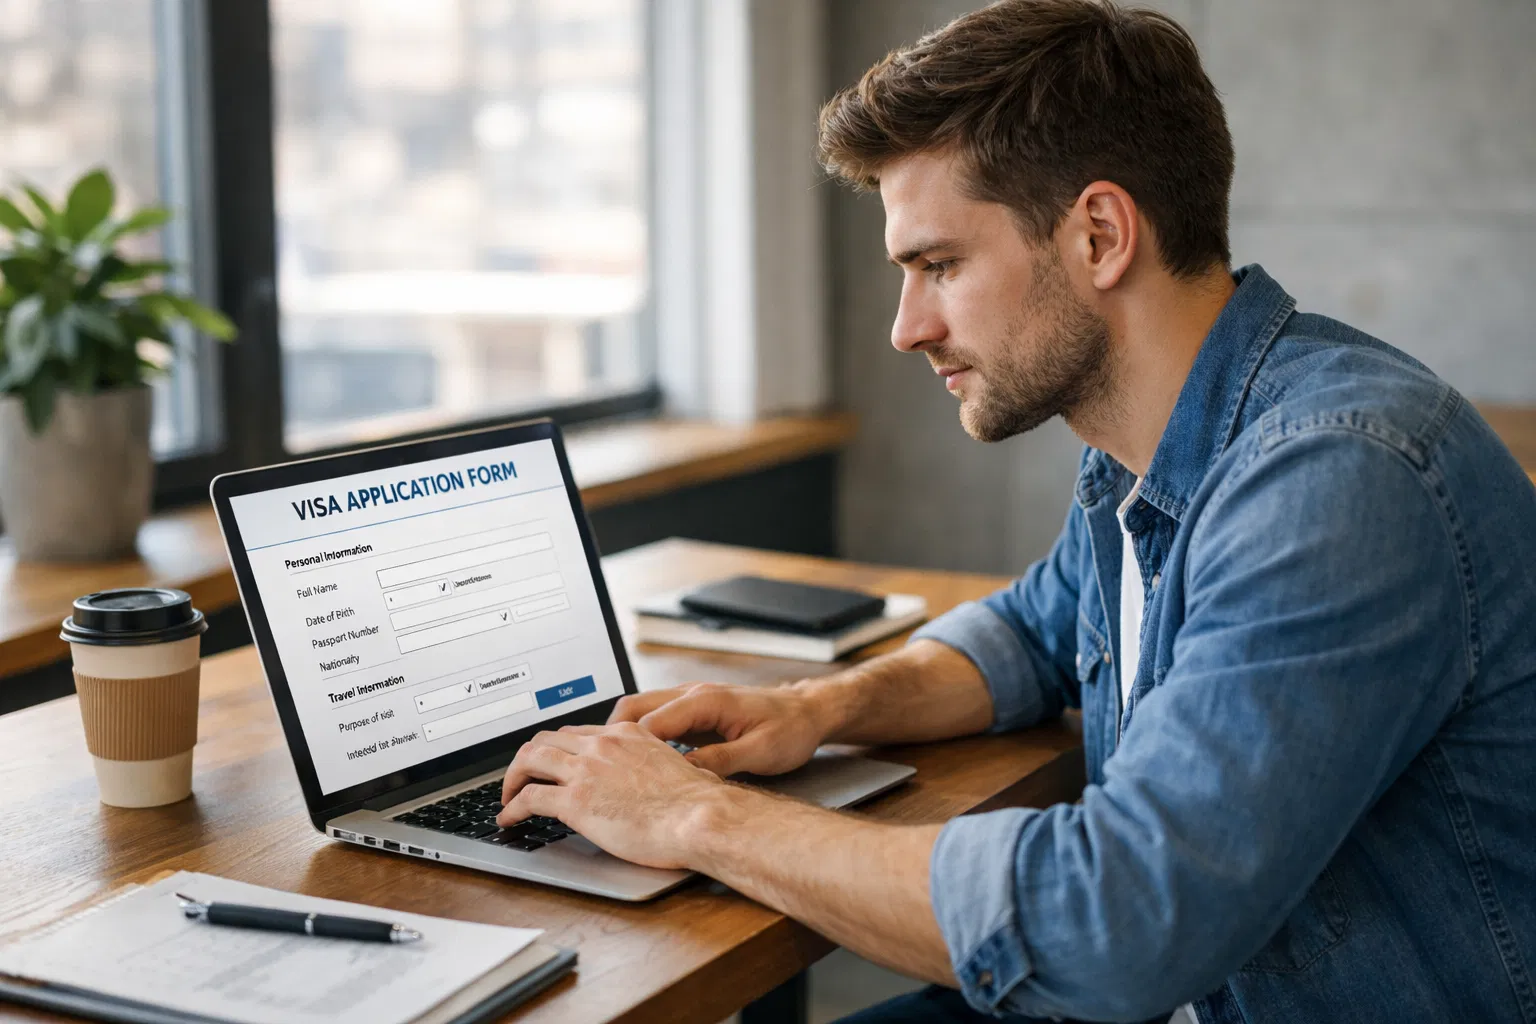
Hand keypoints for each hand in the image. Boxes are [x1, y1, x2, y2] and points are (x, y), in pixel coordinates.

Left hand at [496, 723, 724, 868]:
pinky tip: (508, 819)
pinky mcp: (575, 802)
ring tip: (507, 796)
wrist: (699, 817)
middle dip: (529, 758)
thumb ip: (654, 765)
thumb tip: (657, 782)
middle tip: (522, 777)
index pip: (577, 734)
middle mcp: (602, 745)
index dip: (557, 749)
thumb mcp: (673, 767)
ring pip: (530, 760)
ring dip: (512, 778)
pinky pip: (529, 798)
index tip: (552, 763)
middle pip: (547, 740)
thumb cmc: (696, 803)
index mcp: (625, 734)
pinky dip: (511, 808)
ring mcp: (586, 771)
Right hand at [608, 681, 828, 777]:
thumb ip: (721, 760)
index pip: (650, 721)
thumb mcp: (761, 751)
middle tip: (599, 770)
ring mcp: (691, 701)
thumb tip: (685, 774)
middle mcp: (692, 695)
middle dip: (611, 738)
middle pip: (633, 708)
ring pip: (640, 711)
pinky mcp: (694, 712)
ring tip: (610, 768)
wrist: (809, 713)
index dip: (627, 748)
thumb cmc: (791, 729)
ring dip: (622, 737)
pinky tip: (637, 762)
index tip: (611, 773)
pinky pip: (655, 720)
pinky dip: (640, 737)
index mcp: (706, 700)